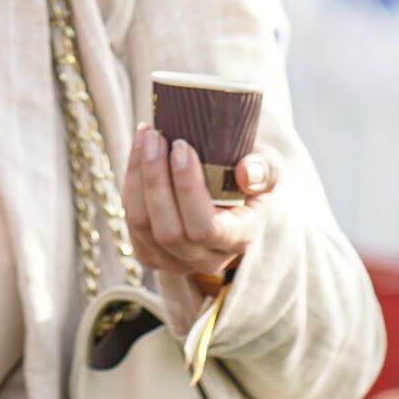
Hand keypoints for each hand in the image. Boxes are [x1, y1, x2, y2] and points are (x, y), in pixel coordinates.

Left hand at [122, 125, 276, 285]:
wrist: (229, 194)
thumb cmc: (247, 177)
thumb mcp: (268, 167)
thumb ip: (265, 169)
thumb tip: (245, 173)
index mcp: (239, 240)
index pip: (205, 227)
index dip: (187, 187)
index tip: (182, 146)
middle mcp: (207, 260)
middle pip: (169, 231)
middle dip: (156, 178)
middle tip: (156, 137)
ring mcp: (176, 262)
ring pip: (142, 226)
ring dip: (138, 177)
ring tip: (145, 137)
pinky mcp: (151, 254)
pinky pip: (131, 223)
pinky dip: (130, 185)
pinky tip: (138, 153)